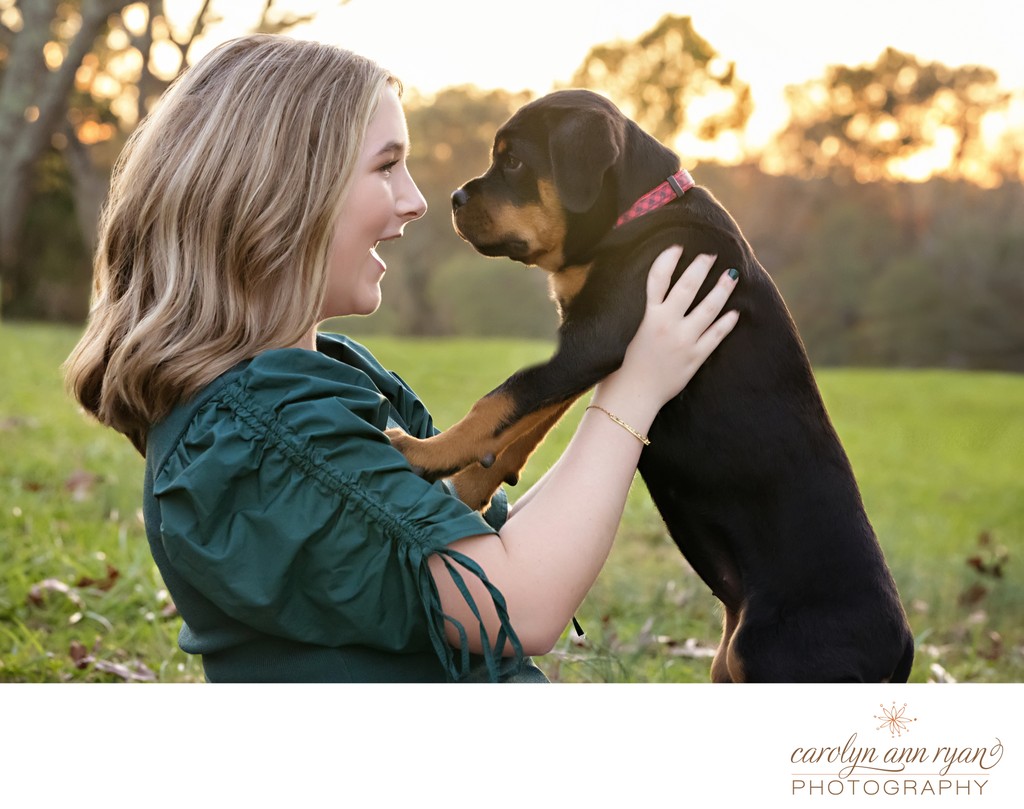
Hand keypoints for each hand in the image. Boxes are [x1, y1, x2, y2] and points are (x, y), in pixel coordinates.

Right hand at [599, 247, 738, 411]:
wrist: (630, 398)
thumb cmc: (618, 369)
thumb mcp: (621, 334)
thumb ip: (635, 316)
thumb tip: (646, 299)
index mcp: (646, 317)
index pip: (658, 278)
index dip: (668, 259)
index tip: (678, 246)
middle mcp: (666, 324)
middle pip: (687, 287)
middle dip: (700, 267)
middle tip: (711, 255)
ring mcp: (683, 341)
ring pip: (708, 308)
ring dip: (722, 289)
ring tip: (731, 276)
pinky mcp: (694, 358)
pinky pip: (716, 335)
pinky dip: (727, 322)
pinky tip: (735, 313)